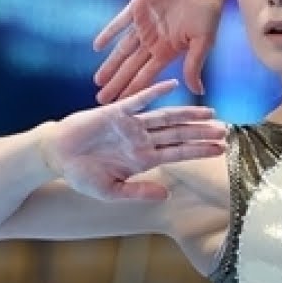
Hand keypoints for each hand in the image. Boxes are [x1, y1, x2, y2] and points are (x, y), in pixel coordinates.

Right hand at [43, 79, 225, 200]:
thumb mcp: (111, 191)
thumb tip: (166, 196)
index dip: (200, 150)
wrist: (56, 155)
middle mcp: (142, 139)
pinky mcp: (116, 112)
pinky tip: (172, 86)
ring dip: (188, 114)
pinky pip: (139, 100)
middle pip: (179, 134)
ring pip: (166, 117)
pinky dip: (155, 92)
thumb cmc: (81, 175)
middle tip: (226, 130)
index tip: (221, 149)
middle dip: (202, 132)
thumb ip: (138, 192)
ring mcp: (131, 124)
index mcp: (143, 158)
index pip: (178, 153)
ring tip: (210, 113)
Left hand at [93, 0, 224, 103]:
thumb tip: (198, 91)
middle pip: (131, 67)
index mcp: (169, 50)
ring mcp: (144, 24)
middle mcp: (154, 40)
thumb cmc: (208, 9)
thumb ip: (194, 65)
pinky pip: (119, 23)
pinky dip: (108, 34)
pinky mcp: (137, 7)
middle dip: (117, 84)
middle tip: (102, 100)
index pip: (146, 76)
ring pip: (122, 49)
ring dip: (110, 64)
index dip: (133, 90)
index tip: (121, 105)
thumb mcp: (203, 41)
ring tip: (98, 81)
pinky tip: (97, 46)